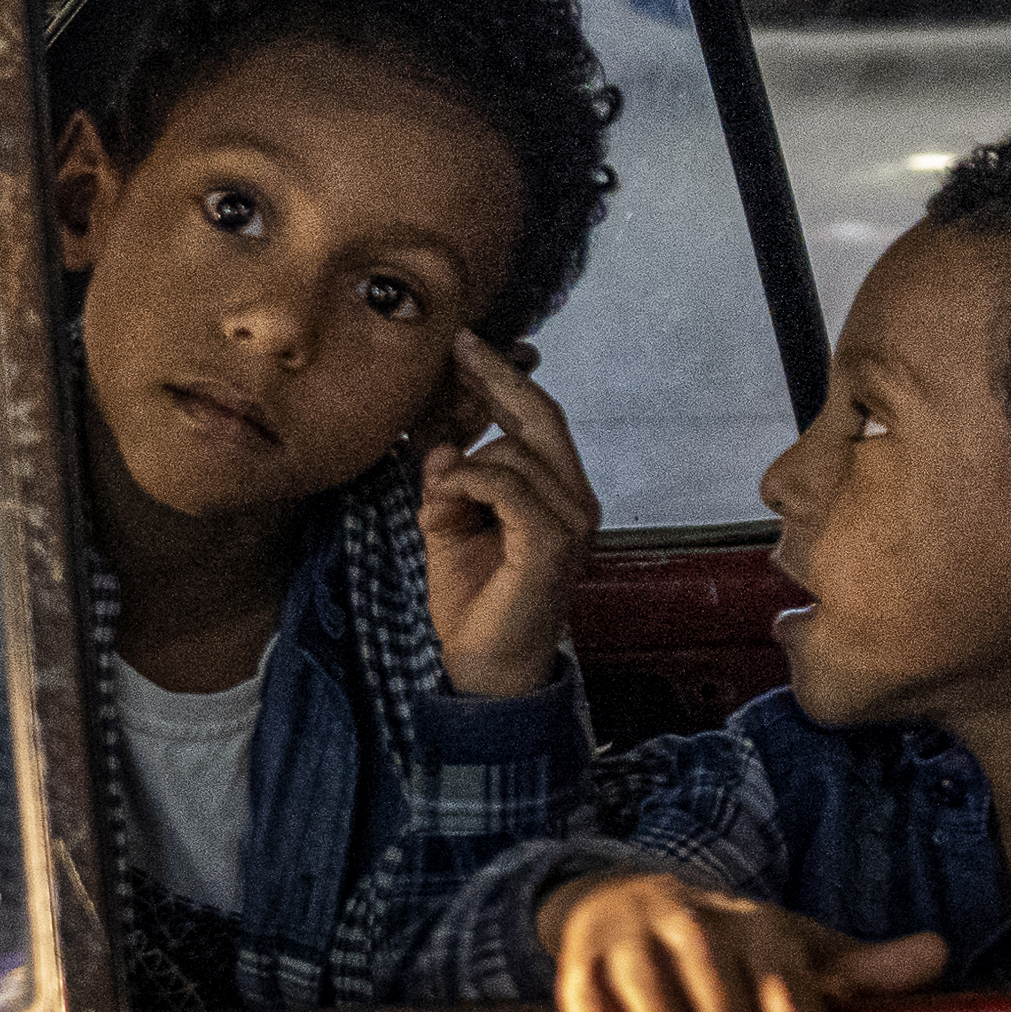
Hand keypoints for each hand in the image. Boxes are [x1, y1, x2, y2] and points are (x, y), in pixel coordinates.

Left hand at [420, 332, 601, 700]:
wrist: (486, 667)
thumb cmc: (475, 601)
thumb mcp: (449, 525)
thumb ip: (449, 482)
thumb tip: (439, 447)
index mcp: (557, 493)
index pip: (538, 421)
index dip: (504, 379)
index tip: (468, 344)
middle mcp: (575, 500)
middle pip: (542, 417)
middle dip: (497, 379)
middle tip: (458, 349)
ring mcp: (571, 521)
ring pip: (515, 453)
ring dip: (460, 471)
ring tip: (436, 511)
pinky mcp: (553, 543)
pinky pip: (508, 486)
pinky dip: (469, 485)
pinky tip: (445, 508)